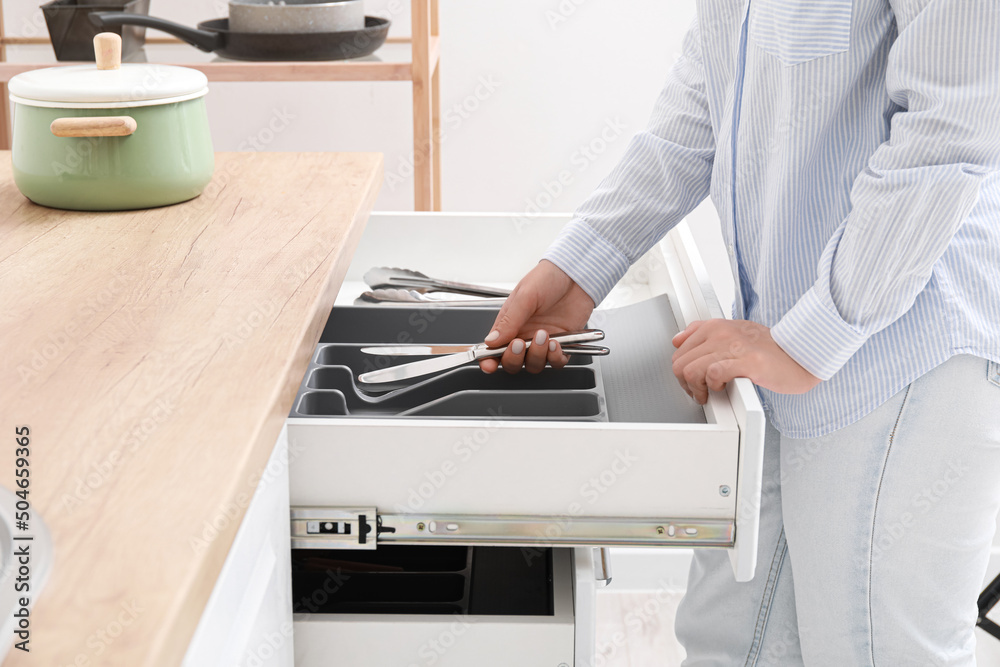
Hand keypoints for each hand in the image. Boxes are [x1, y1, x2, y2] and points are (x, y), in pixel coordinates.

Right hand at [480, 260, 594, 373]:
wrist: (575, 275)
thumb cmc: (547, 279)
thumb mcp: (525, 296)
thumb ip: (509, 320)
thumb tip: (491, 341)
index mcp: (509, 325)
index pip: (494, 349)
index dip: (489, 361)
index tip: (490, 365)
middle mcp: (524, 336)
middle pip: (512, 363)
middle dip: (514, 358)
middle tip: (519, 344)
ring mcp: (542, 342)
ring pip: (534, 365)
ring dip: (537, 355)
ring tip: (543, 335)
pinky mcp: (562, 344)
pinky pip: (556, 362)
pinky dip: (555, 358)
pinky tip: (556, 343)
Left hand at [671, 319, 820, 403]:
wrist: (800, 355)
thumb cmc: (770, 349)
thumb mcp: (732, 332)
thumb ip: (702, 333)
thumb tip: (677, 339)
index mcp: (715, 326)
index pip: (679, 351)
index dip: (682, 372)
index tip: (692, 382)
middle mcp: (721, 333)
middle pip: (681, 363)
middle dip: (686, 384)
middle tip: (699, 392)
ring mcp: (733, 346)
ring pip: (691, 370)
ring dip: (697, 389)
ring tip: (709, 394)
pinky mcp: (747, 362)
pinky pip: (713, 373)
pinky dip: (712, 386)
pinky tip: (723, 388)